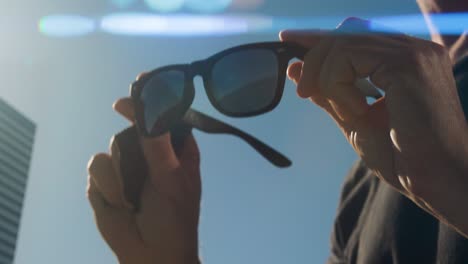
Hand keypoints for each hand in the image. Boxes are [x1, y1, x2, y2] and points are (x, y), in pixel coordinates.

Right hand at [86, 75, 200, 263]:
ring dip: (121, 177)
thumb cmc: (174, 217)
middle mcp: (150, 152)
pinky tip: (121, 203)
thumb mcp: (170, 175)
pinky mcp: (106, 181)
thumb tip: (147, 103)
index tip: (139, 82)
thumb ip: (157, 140)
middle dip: (131, 149)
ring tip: (134, 199)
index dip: (151, 97)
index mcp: (176, 147)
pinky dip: (107, 187)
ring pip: (111, 148)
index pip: (163, 114)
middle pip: (131, 127)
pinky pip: (96, 167)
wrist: (152, 255)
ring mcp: (127, 166)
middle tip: (141, 168)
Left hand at [281, 18, 467, 235]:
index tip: (289, 39)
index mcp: (404, 60)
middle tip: (303, 91)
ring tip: (345, 111)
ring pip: (342, 44)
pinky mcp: (408, 64)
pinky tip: (357, 111)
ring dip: (327, 78)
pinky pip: (348, 58)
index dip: (318, 36)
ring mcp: (413, 53)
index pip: (354, 34)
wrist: (433, 179)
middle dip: (314, 60)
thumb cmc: (402, 155)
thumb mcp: (353, 117)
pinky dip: (339, 85)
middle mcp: (412, 49)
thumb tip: (296, 69)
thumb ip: (327, 91)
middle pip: (345, 33)